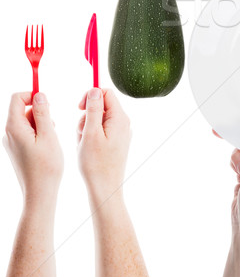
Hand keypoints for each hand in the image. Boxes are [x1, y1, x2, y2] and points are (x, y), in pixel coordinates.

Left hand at [3, 93, 62, 200]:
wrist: (39, 192)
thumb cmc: (46, 166)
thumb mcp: (49, 135)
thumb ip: (43, 113)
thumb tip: (39, 95)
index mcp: (14, 128)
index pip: (16, 98)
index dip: (32, 95)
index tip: (48, 101)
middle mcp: (8, 133)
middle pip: (21, 108)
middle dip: (39, 110)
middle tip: (53, 123)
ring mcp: (11, 141)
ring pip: (25, 120)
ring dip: (41, 121)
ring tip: (51, 136)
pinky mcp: (16, 148)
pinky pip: (26, 131)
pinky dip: (38, 131)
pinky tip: (47, 143)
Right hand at [77, 88, 130, 204]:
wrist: (105, 187)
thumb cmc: (96, 163)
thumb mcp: (90, 133)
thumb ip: (93, 109)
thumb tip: (95, 89)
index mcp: (119, 118)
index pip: (106, 93)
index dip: (90, 96)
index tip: (78, 107)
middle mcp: (123, 122)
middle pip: (101, 105)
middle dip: (87, 116)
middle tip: (81, 133)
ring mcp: (121, 132)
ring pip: (99, 119)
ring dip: (87, 127)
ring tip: (83, 144)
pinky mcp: (116, 140)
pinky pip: (101, 130)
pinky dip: (91, 136)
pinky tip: (86, 149)